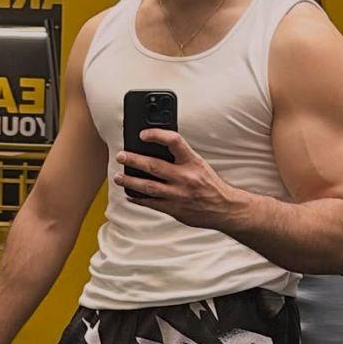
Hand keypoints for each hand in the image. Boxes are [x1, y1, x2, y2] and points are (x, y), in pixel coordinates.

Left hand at [114, 129, 240, 230]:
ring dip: (129, 181)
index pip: (174, 141)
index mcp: (193, 162)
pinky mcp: (174, 209)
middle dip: (133, 160)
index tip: (142, 134)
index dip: (157, 135)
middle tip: (121, 156)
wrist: (224, 208)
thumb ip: (181, 158)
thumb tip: (155, 149)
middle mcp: (185, 177)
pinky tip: (130, 194)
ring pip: (147, 186)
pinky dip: (138, 199)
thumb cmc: (210, 184)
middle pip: (153, 166)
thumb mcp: (199, 165)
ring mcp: (178, 194)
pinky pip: (151, 203)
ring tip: (118, 177)